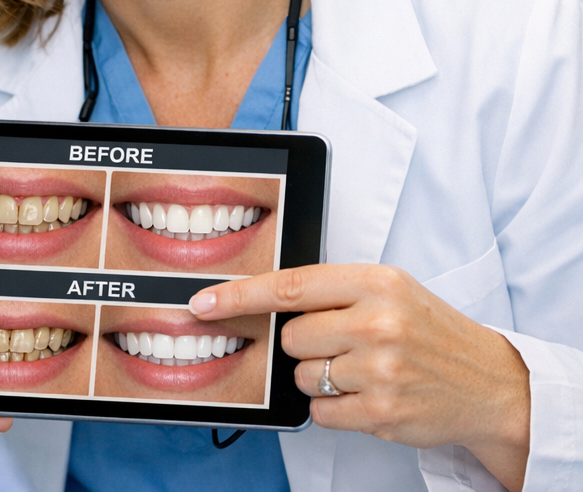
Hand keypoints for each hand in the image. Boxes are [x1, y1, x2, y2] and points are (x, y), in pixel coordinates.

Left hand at [189, 264, 529, 491]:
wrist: (490, 382)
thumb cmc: (429, 330)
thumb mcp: (388, 289)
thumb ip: (332, 290)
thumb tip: (266, 301)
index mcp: (375, 281)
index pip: (289, 285)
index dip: (239, 295)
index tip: (203, 303)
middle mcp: (377, 321)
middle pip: (291, 336)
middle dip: (305, 343)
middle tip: (343, 343)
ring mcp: (381, 370)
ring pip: (303, 375)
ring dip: (320, 377)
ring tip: (361, 369)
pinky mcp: (382, 413)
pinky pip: (321, 412)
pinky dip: (333, 407)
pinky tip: (366, 395)